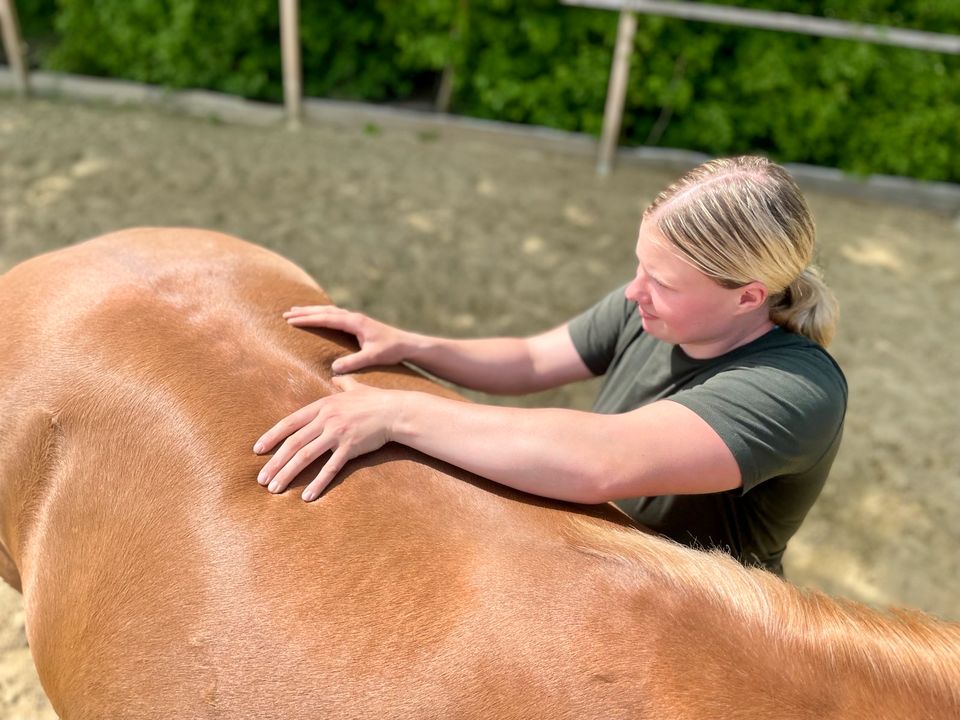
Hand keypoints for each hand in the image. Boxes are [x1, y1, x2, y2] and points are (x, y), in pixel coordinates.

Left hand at [253, 376, 401, 501]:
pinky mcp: (350, 447)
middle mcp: (326, 419)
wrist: (396, 410)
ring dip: (288, 473)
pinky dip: (317, 482)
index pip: (289, 423)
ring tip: (275, 489)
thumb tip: (337, 375)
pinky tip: (307, 496)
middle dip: (274, 463)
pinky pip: (330, 467)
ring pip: (305, 456)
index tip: (257, 450)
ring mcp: (337, 433)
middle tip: (262, 479)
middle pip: (293, 443)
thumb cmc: (376, 400)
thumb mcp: (356, 388)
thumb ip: (343, 383)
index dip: (271, 437)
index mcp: (322, 406)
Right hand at [283, 305, 411, 373]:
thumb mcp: (373, 357)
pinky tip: (318, 316)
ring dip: (312, 311)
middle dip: (305, 312)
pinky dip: (322, 314)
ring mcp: (356, 319)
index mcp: (355, 322)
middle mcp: (354, 317)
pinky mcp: (358, 323)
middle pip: (324, 311)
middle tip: (286, 314)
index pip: (326, 319)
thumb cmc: (391, 350)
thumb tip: (333, 368)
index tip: (291, 320)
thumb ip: (354, 362)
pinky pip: (335, 315)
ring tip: (296, 311)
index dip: (308, 319)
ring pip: (329, 311)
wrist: (407, 344)